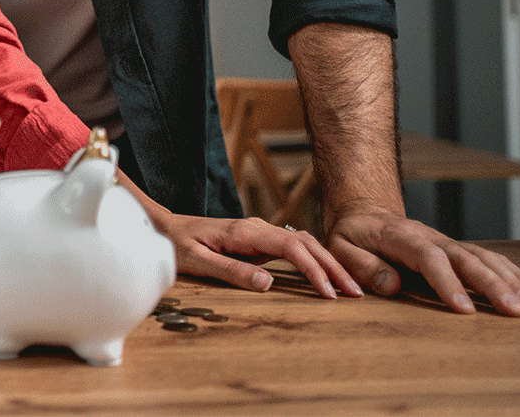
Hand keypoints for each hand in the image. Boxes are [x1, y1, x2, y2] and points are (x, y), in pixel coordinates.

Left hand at [148, 211, 360, 298]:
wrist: (163, 226)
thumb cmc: (175, 245)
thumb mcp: (197, 262)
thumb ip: (231, 272)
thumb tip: (268, 283)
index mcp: (245, 233)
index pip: (292, 248)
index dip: (314, 270)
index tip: (330, 293)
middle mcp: (257, 228)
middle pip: (305, 243)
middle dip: (333, 267)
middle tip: (356, 293)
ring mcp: (259, 233)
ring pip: (303, 243)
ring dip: (327, 263)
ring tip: (349, 287)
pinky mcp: (258, 241)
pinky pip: (293, 248)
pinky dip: (314, 260)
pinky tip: (326, 275)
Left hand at [323, 209, 519, 315]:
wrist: (365, 212)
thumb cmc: (351, 235)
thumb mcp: (339, 247)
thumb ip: (362, 266)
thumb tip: (391, 286)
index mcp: (399, 237)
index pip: (429, 258)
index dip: (447, 283)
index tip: (464, 309)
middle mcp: (430, 237)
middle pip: (466, 259)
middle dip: (492, 285)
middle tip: (514, 311)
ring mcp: (446, 242)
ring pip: (483, 258)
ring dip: (509, 281)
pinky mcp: (456, 249)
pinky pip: (489, 258)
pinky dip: (512, 273)